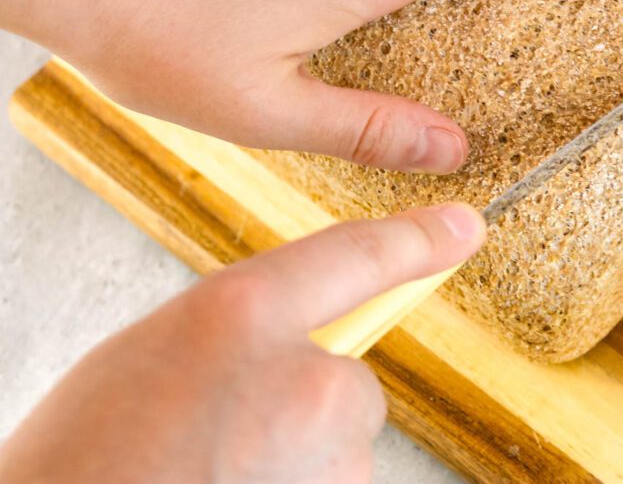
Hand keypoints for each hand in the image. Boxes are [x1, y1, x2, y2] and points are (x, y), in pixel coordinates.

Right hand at [0, 203, 486, 483]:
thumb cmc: (94, 457)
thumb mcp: (156, 354)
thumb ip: (241, 331)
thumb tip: (301, 346)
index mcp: (242, 316)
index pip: (355, 256)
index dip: (413, 238)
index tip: (463, 227)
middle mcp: (307, 377)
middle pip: (344, 377)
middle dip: (302, 397)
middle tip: (221, 426)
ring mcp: (333, 451)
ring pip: (333, 439)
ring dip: (292, 451)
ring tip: (213, 467)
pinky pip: (329, 479)